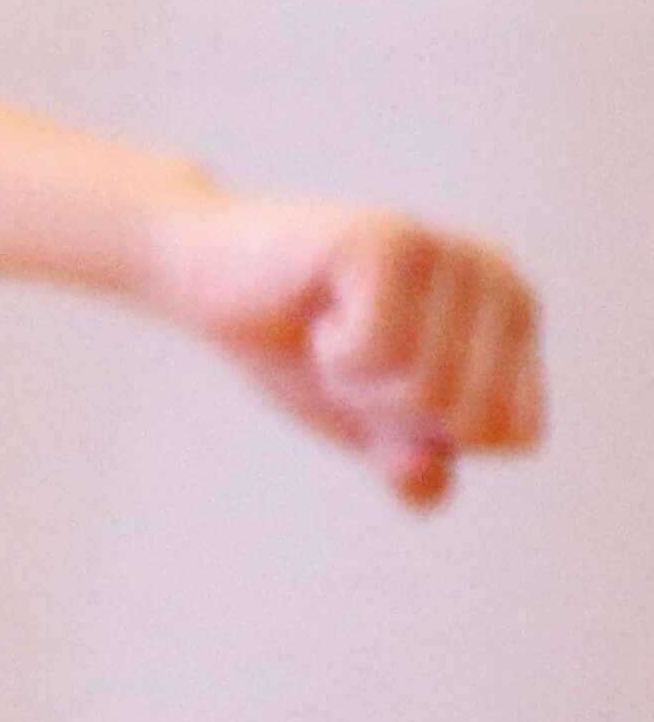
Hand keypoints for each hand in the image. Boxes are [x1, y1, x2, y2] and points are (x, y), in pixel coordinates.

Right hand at [147, 193, 546, 505]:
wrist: (203, 274)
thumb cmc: (294, 345)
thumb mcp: (364, 422)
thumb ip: (413, 466)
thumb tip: (425, 479)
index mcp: (513, 314)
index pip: (517, 433)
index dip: (437, 439)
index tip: (387, 386)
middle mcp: (496, 274)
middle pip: (470, 418)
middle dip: (391, 411)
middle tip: (349, 358)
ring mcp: (446, 252)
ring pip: (427, 390)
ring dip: (354, 382)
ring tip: (329, 331)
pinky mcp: (388, 241)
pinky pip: (378, 354)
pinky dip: (331, 353)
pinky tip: (315, 308)